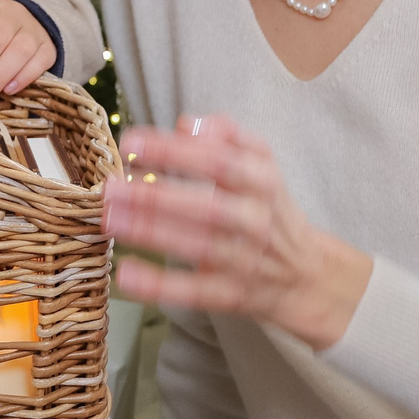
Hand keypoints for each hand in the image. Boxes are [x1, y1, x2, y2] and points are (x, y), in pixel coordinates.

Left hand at [104, 116, 373, 350]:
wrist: (310, 278)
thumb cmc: (271, 212)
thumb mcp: (263, 166)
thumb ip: (229, 137)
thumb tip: (187, 123)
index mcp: (262, 182)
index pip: (219, 161)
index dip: (174, 151)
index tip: (132, 142)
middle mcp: (256, 221)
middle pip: (206, 205)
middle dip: (155, 194)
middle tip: (110, 186)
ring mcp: (245, 260)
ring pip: (197, 246)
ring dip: (150, 233)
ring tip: (108, 219)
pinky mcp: (232, 295)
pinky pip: (195, 292)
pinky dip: (160, 285)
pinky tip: (126, 272)